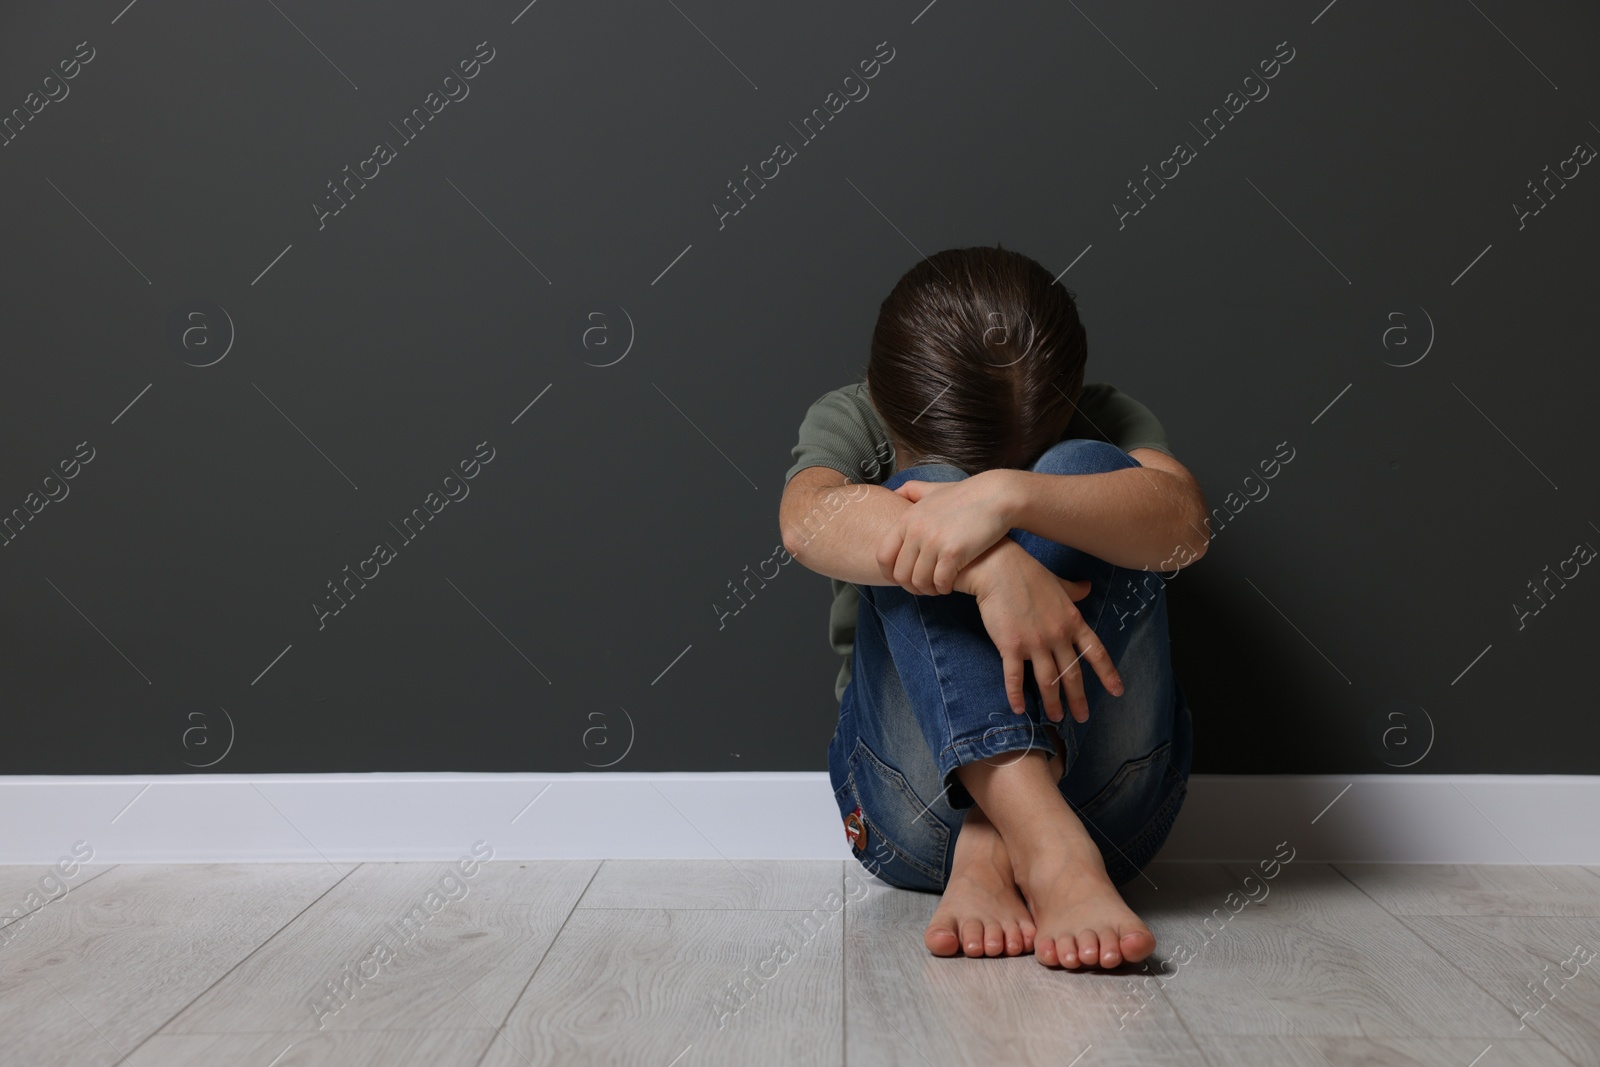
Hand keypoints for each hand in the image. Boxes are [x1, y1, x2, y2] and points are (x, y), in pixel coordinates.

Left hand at [876, 470, 1017, 594]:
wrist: (996, 496)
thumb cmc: (966, 495)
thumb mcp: (932, 489)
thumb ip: (911, 491)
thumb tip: (894, 494)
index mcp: (907, 519)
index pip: (883, 556)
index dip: (890, 573)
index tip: (901, 579)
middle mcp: (916, 531)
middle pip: (900, 574)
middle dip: (910, 586)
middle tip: (923, 587)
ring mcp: (934, 542)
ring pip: (919, 581)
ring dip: (928, 590)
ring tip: (937, 587)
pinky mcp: (953, 553)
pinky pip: (940, 582)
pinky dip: (943, 588)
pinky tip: (949, 585)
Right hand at [956, 540, 1124, 722]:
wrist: (998, 568)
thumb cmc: (1028, 573)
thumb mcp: (1059, 583)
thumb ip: (1075, 591)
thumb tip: (1088, 587)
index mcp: (1073, 621)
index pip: (1096, 653)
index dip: (1108, 674)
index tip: (1117, 691)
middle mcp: (1058, 635)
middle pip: (1072, 674)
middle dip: (1078, 699)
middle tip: (1081, 717)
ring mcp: (1035, 642)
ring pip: (1047, 681)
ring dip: (1053, 703)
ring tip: (1055, 718)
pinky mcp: (1010, 646)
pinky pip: (1015, 677)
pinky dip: (1016, 695)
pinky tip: (1018, 709)